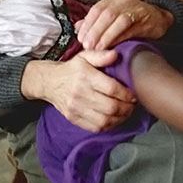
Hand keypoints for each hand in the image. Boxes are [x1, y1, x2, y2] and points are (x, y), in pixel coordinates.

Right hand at [22, 49, 136, 131]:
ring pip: (104, 120)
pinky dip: (108, 126)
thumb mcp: (84, 56)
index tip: (133, 95)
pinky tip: (113, 120)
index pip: (112, 88)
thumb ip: (101, 55)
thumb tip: (116, 55)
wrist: (49, 82)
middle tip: (132, 105)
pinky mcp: (73, 118)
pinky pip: (95, 127)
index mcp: (85, 76)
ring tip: (125, 113)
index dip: (126, 94)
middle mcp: (80, 93)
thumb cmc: (72, 69)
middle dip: (126, 108)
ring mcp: (76, 108)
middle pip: (110, 107)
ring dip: (119, 119)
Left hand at [75, 0, 173, 50]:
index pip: (96, 9)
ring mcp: (135, 7)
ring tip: (97, 48)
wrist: (160, 19)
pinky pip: (129, 27)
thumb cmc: (135, 20)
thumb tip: (78, 27)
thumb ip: (96, 22)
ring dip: (105, 35)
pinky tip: (112, 46)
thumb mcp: (114, 19)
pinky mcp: (145, 17)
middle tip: (87, 46)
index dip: (87, 24)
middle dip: (94, 31)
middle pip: (105, 14)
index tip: (81, 38)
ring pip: (116, 19)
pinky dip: (119, 37)